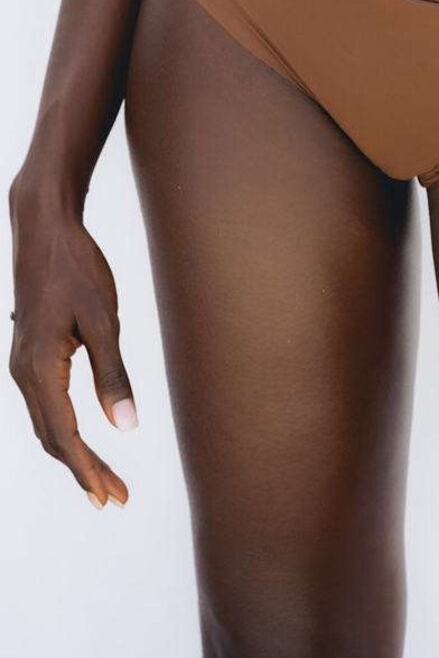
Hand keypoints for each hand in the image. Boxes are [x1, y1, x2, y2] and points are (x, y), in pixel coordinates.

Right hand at [8, 175, 135, 508]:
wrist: (44, 230)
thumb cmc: (77, 269)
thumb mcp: (103, 320)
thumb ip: (113, 374)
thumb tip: (127, 426)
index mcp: (40, 368)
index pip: (65, 437)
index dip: (88, 470)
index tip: (109, 497)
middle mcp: (23, 372)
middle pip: (53, 438)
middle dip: (84, 471)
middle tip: (116, 498)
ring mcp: (21, 363)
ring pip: (46, 424)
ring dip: (74, 454)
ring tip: (105, 477)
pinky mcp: (28, 353)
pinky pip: (44, 404)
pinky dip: (63, 429)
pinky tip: (82, 439)